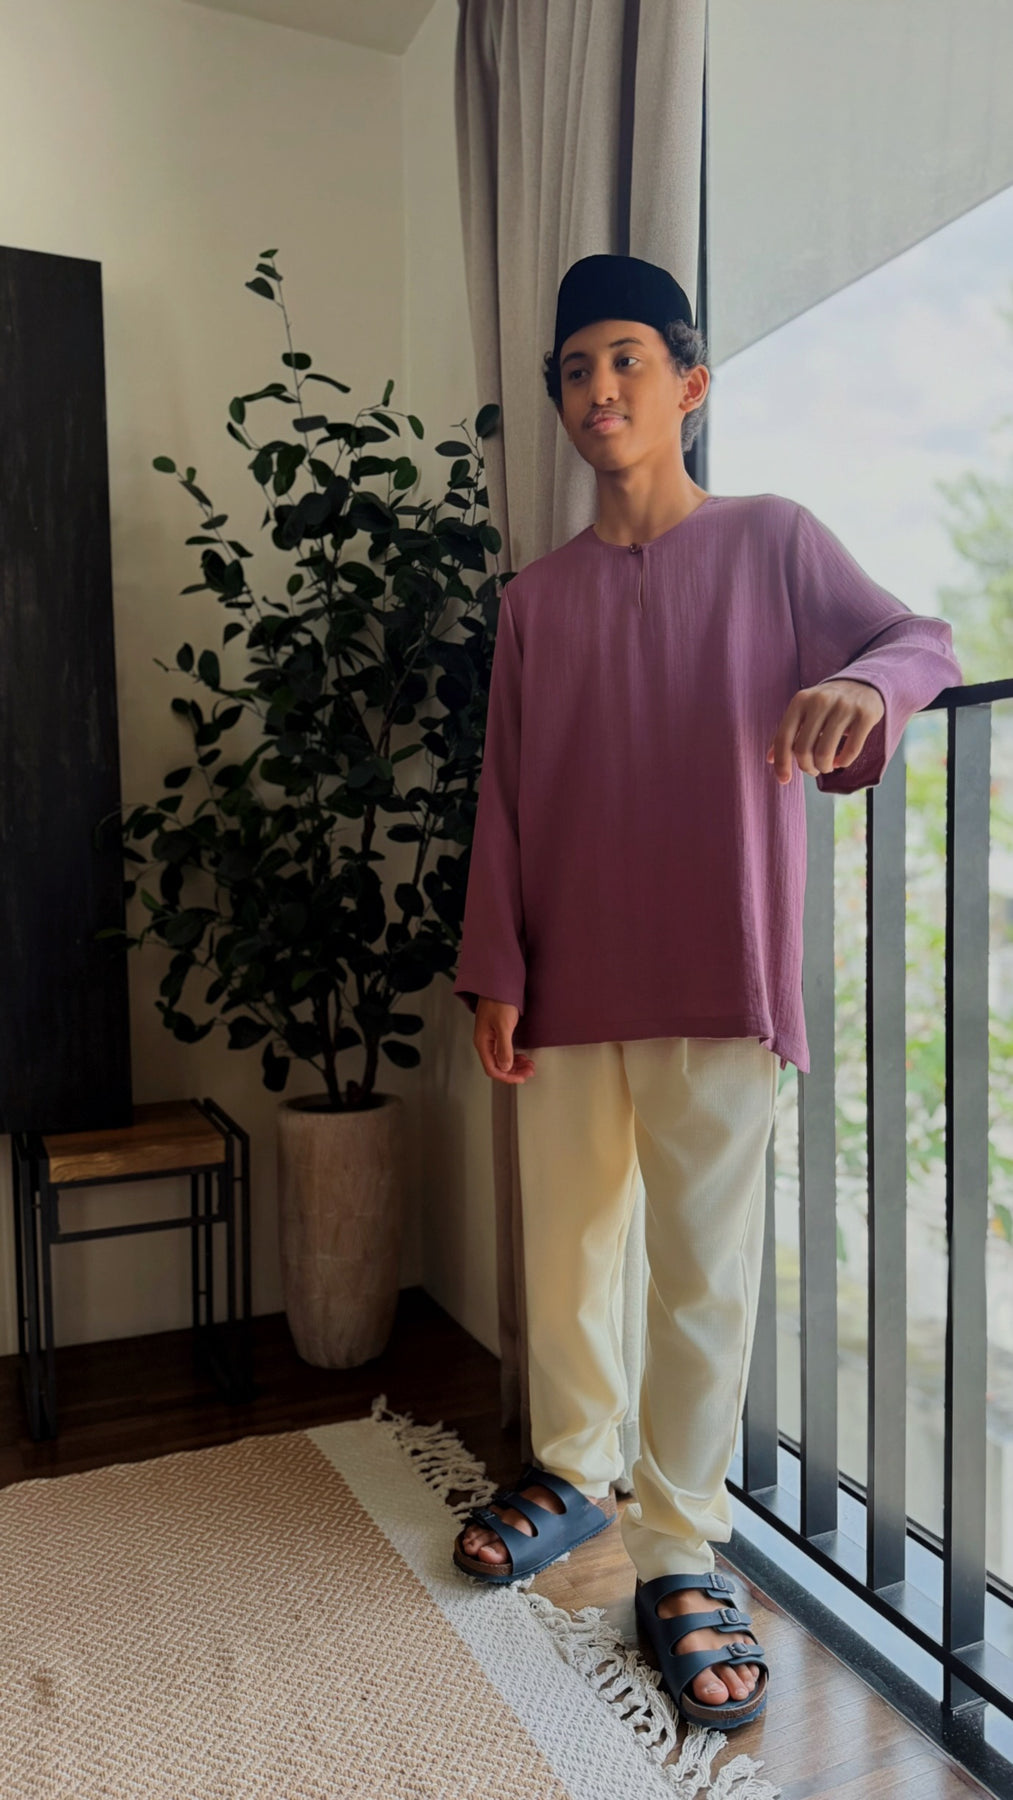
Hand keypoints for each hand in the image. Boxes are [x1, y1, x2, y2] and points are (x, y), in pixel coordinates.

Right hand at [474, 998, 536, 1082]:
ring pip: (502, 1059)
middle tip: (529, 1071)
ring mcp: (491, 1038)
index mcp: (483, 1042)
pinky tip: (522, 1057)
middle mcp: (485, 1042)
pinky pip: (505, 1051)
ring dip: (515, 1065)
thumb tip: (505, 1066)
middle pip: (498, 1066)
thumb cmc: (498, 1001)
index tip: (521, 1078)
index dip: (507, 1076)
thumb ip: (504, 1048)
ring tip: (529, 1065)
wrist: (498, 983)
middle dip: (514, 1071)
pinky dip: (515, 1057)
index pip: (492, 1068)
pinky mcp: (498, 1033)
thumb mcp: (503, 1025)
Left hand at [767, 678, 884, 784]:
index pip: (783, 737)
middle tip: (813, 769)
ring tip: (827, 766)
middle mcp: (820, 701)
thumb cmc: (827, 704)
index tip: (784, 780)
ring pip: (825, 752)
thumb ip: (788, 732)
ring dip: (824, 767)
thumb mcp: (804, 711)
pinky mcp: (865, 715)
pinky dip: (843, 762)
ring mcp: (844, 707)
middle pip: (804, 749)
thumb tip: (770, 759)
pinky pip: (851, 750)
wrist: (862, 683)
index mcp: (800, 700)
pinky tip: (841, 761)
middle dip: (807, 767)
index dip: (781, 763)